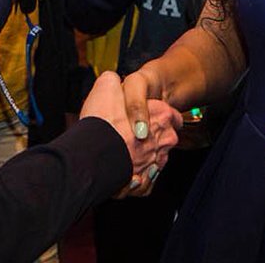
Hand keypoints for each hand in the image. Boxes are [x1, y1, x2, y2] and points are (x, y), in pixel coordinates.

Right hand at [80, 72, 181, 197]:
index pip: (172, 114)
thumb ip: (114, 81)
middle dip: (148, 138)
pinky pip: (142, 180)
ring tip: (119, 154)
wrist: (92, 157)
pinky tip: (121, 170)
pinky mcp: (144, 184)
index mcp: (163, 115)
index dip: (157, 114)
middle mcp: (165, 140)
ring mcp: (156, 163)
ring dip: (139, 157)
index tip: (145, 116)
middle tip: (128, 135)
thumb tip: (112, 81)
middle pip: (163, 138)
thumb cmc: (103, 123)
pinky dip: (133, 177)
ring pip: (152, 159)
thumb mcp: (106, 85)